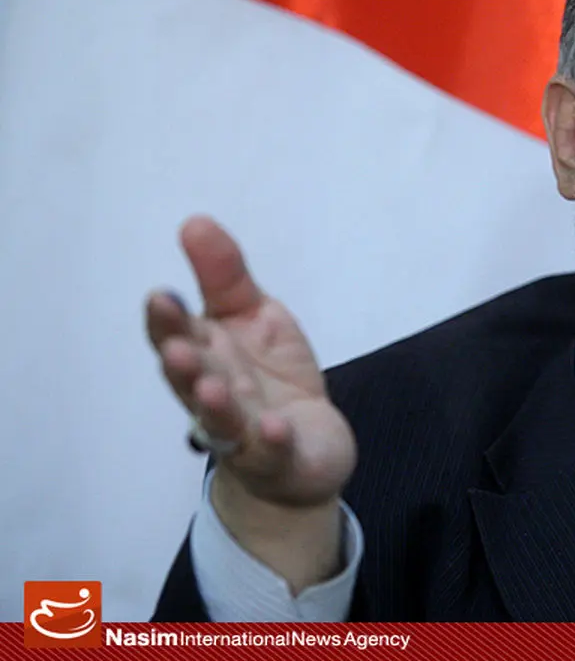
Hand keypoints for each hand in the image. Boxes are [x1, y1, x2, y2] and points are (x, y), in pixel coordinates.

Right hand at [146, 215, 356, 508]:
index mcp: (205, 357)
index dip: (168, 321)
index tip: (163, 296)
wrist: (304, 451)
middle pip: (190, 382)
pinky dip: (271, 443)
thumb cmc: (270, 379)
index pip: (177, 337)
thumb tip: (195, 221)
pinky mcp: (278, 461)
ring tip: (213, 388)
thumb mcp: (255, 317)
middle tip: (177, 348)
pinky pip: (272, 453)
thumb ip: (226, 277)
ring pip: (222, 422)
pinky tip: (275, 429)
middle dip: (182, 366)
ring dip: (214, 406)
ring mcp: (243, 434)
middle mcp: (213, 397)